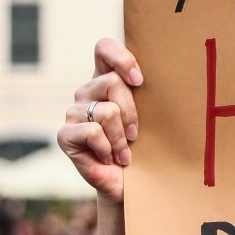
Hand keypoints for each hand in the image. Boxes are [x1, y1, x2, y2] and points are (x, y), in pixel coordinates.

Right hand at [58, 38, 143, 203]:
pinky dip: (108, 149)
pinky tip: (109, 159)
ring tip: (123, 152)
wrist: (128, 185)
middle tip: (135, 136)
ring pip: (106, 111)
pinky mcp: (64, 134)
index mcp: (105, 80)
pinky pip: (93, 131)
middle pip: (112, 82)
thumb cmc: (144, 149)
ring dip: (121, 137)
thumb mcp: (149, 117)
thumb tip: (170, 70)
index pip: (103, 48)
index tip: (139, 81)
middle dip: (131, 112)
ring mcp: (73, 112)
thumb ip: (147, 93)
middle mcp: (87, 92)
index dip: (121, 58)